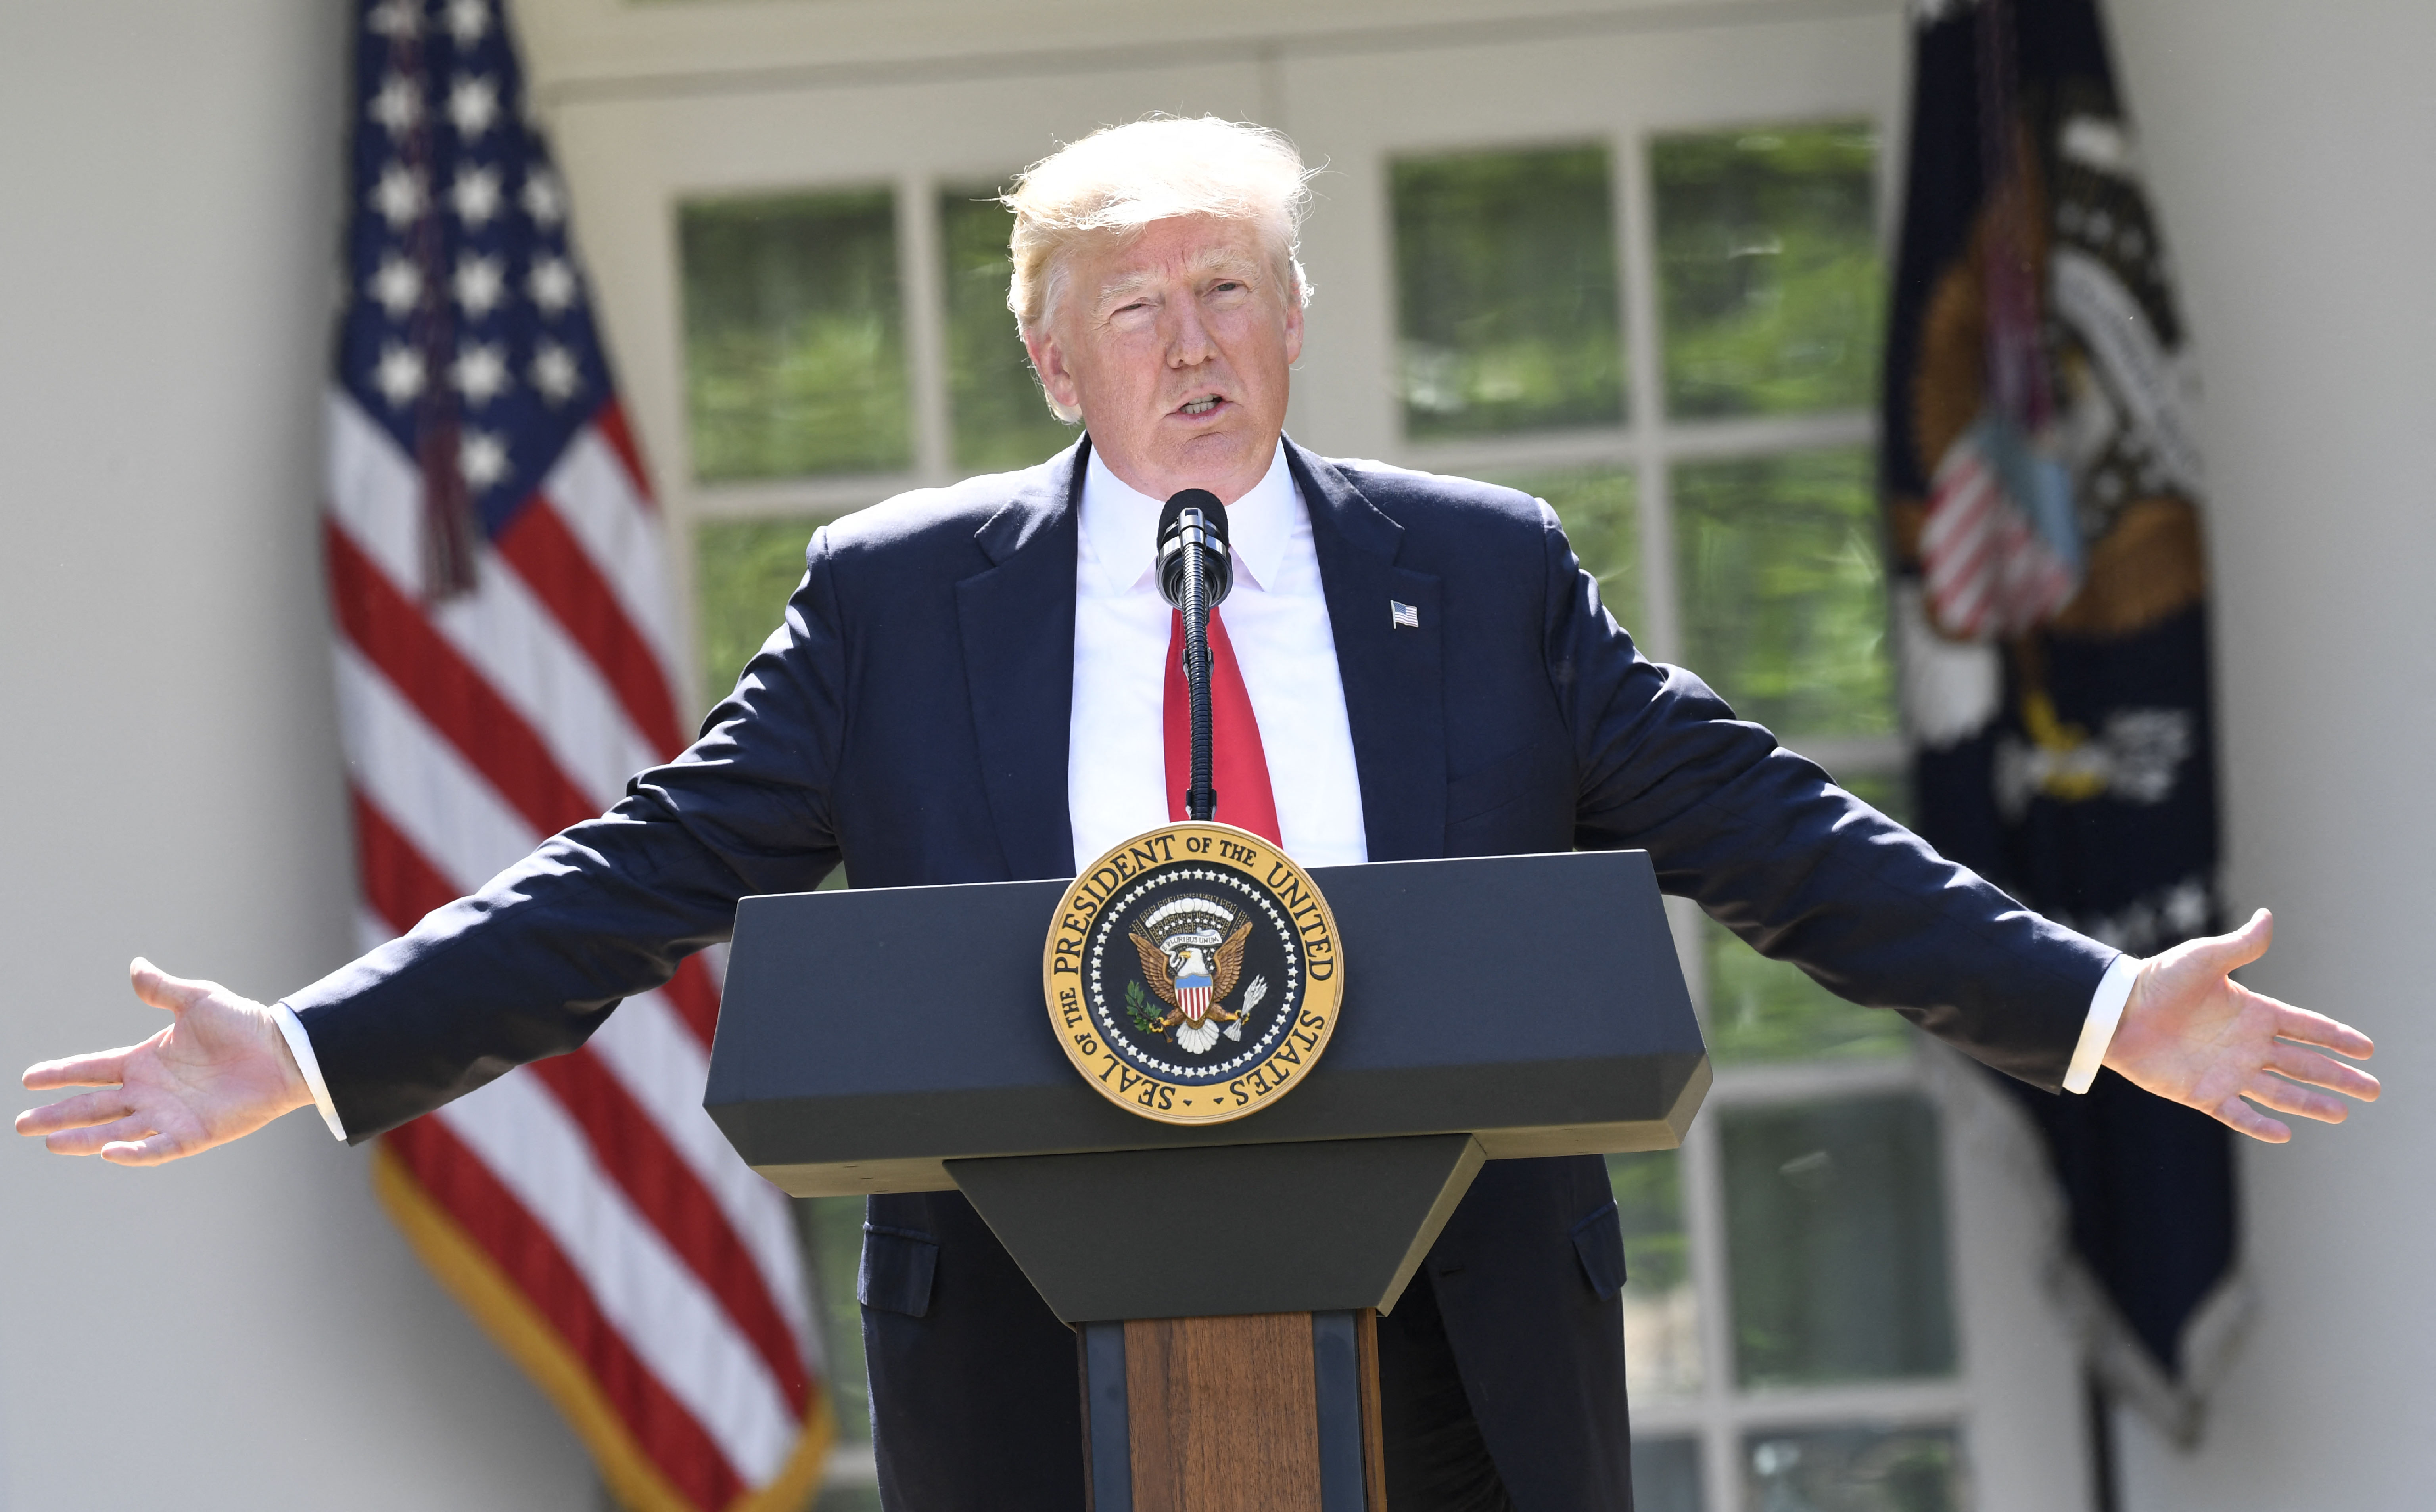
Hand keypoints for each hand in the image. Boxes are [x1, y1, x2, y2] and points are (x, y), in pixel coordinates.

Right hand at [16, 958, 314, 1164]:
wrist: (284, 1050)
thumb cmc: (244, 1024)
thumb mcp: (197, 1000)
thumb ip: (162, 989)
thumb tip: (135, 966)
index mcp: (146, 1061)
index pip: (92, 1069)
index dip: (61, 1073)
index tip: (28, 1078)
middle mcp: (151, 1092)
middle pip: (93, 1105)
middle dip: (57, 1115)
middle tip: (22, 1124)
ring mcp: (169, 1115)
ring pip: (115, 1131)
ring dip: (83, 1138)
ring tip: (50, 1143)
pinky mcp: (193, 1134)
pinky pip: (157, 1148)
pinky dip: (133, 1152)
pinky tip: (108, 1151)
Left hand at [2104, 909, 2378, 1142]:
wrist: (2116, 1010)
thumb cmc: (2157, 980)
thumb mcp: (2203, 958)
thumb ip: (2240, 945)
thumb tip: (2267, 916)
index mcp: (2252, 1013)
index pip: (2305, 1027)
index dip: (2336, 1037)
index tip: (2367, 1048)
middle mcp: (2245, 1045)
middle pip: (2303, 1063)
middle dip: (2338, 1076)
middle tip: (2373, 1089)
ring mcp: (2226, 1071)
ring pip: (2279, 1091)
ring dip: (2310, 1102)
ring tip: (2343, 1112)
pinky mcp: (2201, 1092)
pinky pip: (2236, 1113)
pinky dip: (2258, 1124)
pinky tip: (2284, 1133)